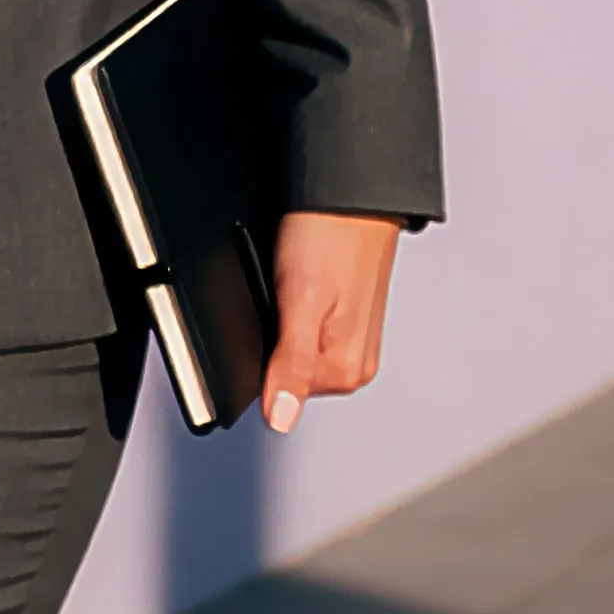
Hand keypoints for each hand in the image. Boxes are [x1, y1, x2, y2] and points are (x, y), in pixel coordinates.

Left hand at [261, 210, 400, 432]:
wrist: (352, 194)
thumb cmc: (330, 236)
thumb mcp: (301, 304)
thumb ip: (291, 366)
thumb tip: (281, 419)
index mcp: (345, 371)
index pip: (278, 392)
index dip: (259, 359)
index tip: (264, 321)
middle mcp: (354, 364)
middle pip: (286, 375)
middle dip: (271, 341)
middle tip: (281, 295)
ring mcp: (350, 343)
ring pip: (292, 352)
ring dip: (281, 324)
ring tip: (294, 286)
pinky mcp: (344, 321)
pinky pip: (304, 332)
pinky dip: (290, 313)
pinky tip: (296, 286)